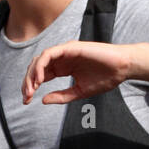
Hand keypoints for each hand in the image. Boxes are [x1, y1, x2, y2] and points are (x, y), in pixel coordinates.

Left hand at [22, 41, 137, 104]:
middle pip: (37, 67)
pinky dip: (42, 65)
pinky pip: (50, 54)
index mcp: (63, 68)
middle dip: (28, 82)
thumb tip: (42, 100)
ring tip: (31, 89)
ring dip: (32, 74)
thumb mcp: (80, 92)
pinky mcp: (70, 47)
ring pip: (40, 59)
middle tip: (26, 97)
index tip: (27, 101)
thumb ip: (62, 96)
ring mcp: (65, 51)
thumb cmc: (105, 77)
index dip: (31, 87)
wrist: (122, 68)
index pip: (41, 75)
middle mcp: (61, 58)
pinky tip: (41, 79)